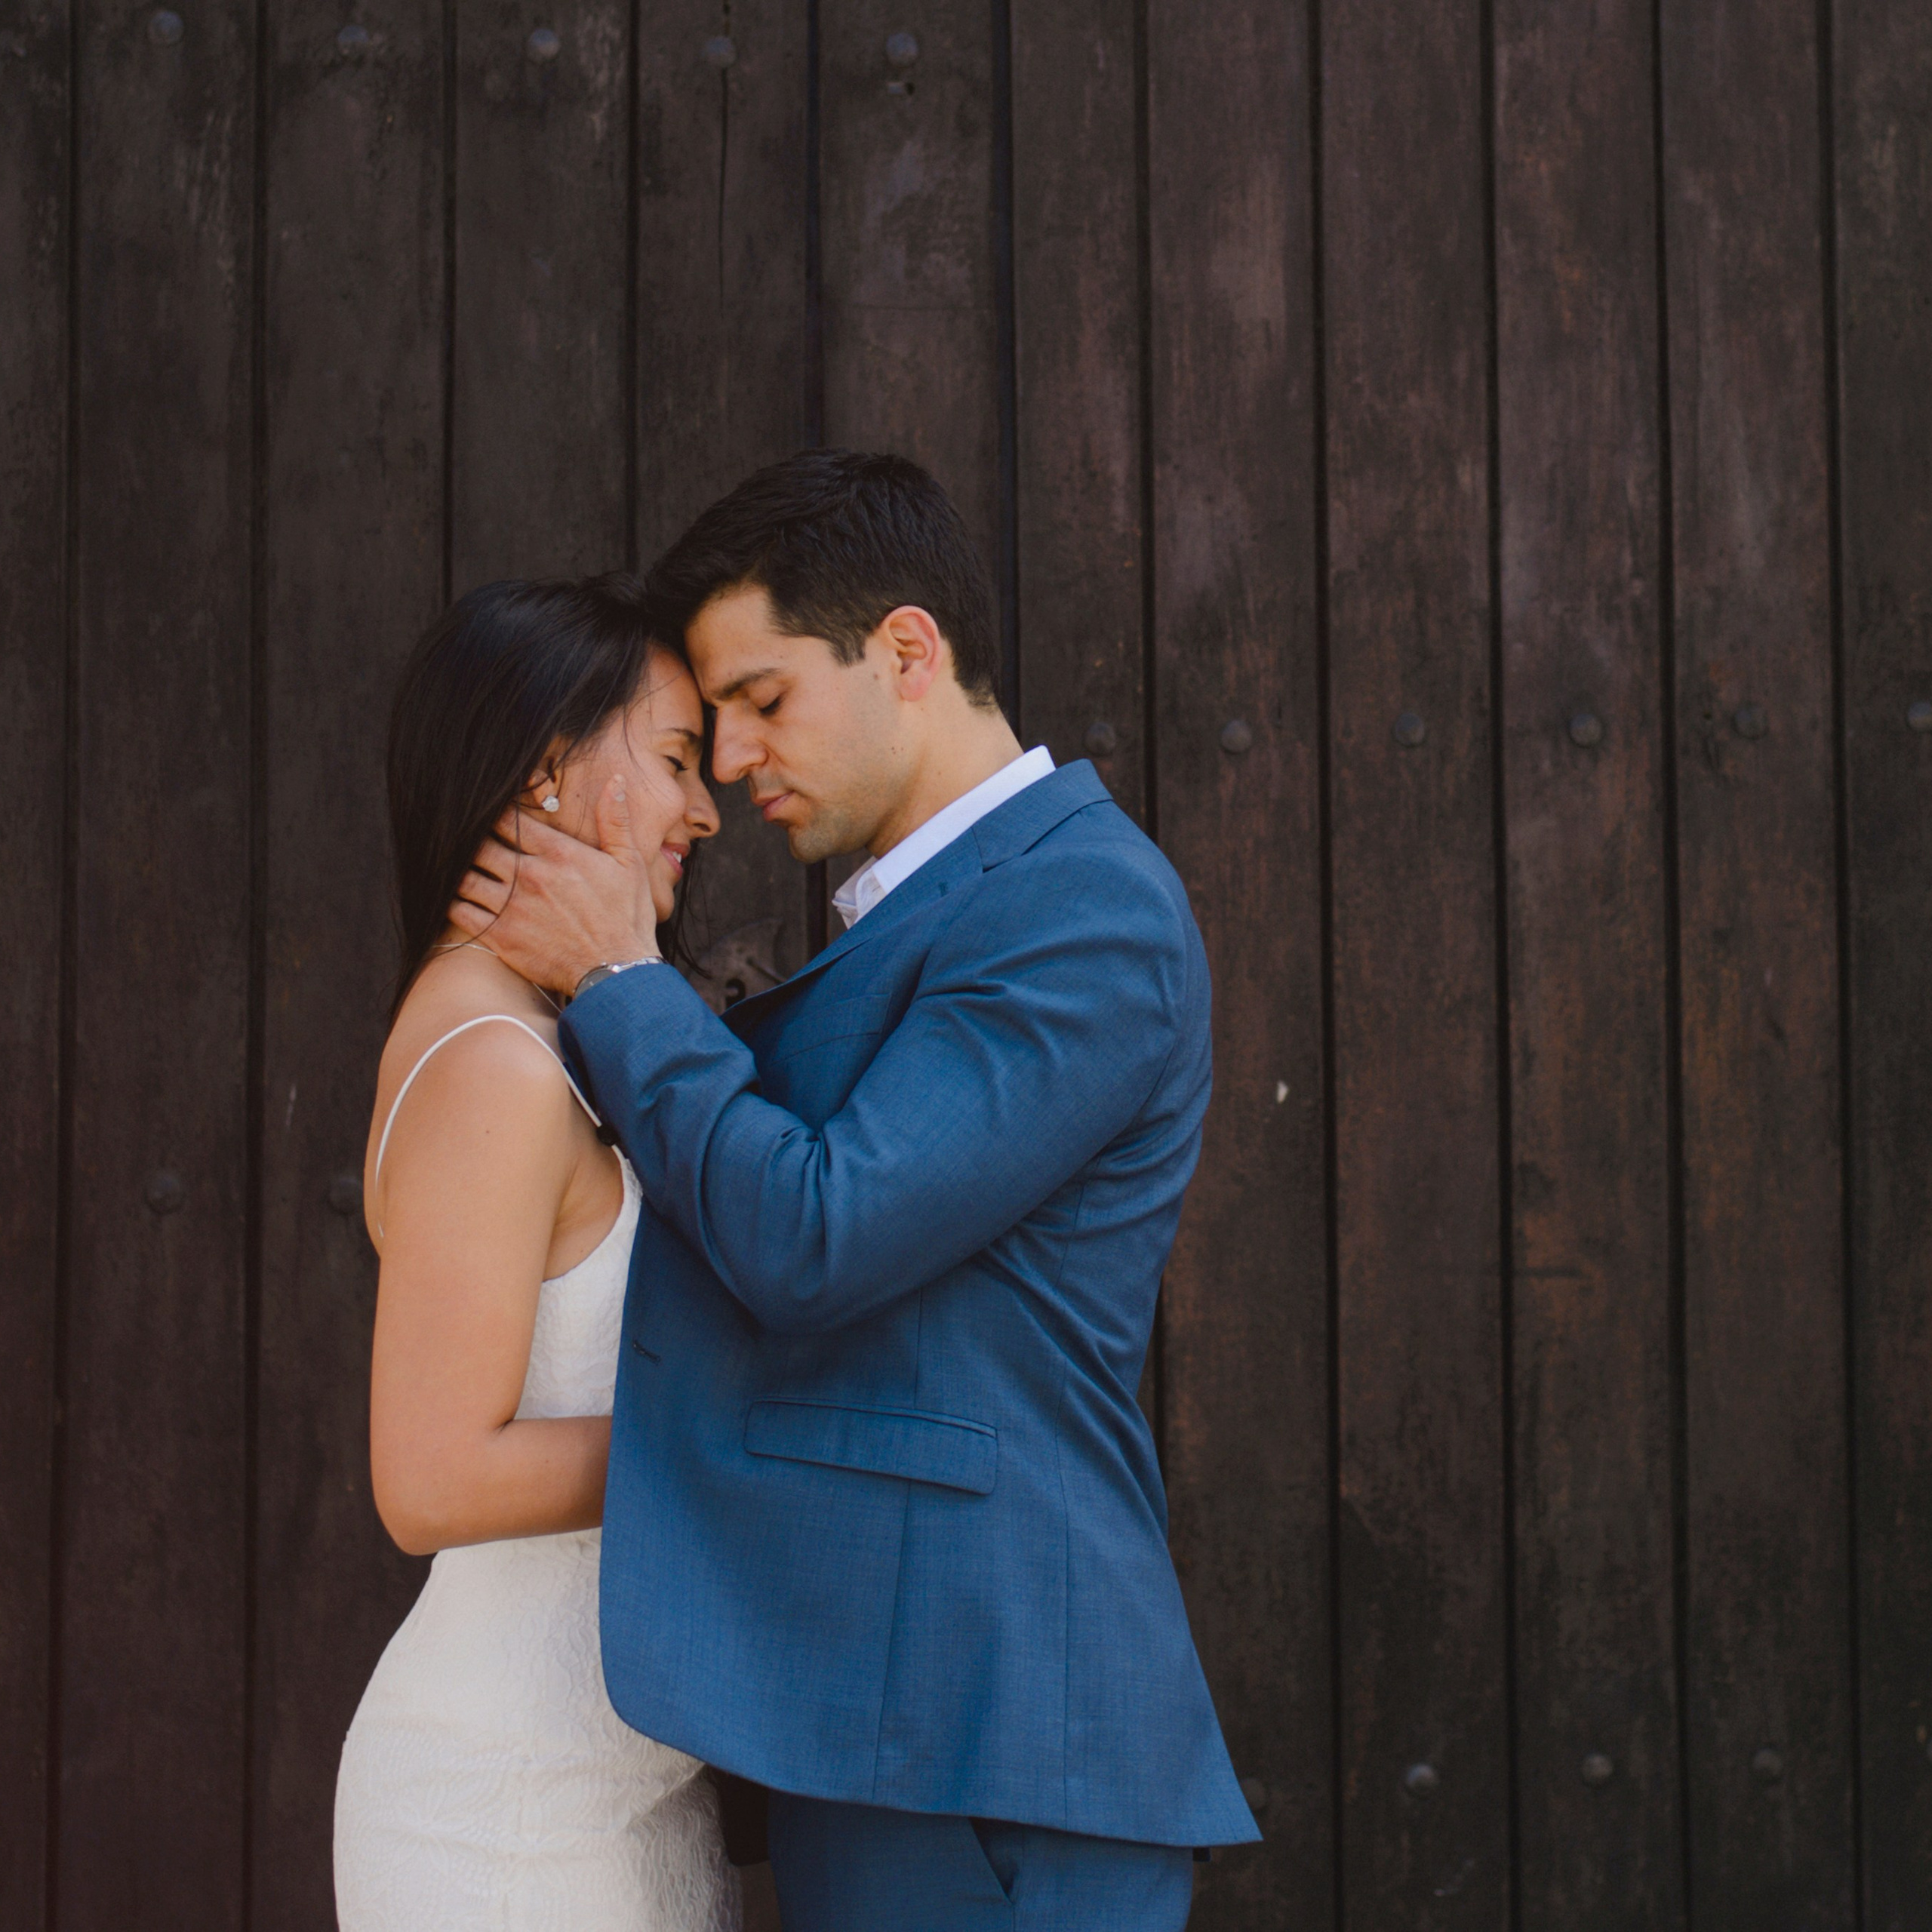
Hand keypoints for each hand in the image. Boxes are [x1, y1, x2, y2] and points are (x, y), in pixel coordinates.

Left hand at [451, 775, 663, 993]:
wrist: (618, 973)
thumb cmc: (626, 918)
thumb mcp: (630, 864)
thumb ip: (615, 821)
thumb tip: (616, 781)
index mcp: (558, 853)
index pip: (508, 820)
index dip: (494, 814)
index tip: (488, 814)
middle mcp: (530, 876)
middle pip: (480, 845)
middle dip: (471, 839)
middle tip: (464, 838)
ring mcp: (511, 906)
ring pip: (464, 876)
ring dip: (457, 869)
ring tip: (455, 866)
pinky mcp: (501, 936)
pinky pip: (460, 912)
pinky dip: (452, 901)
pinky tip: (455, 897)